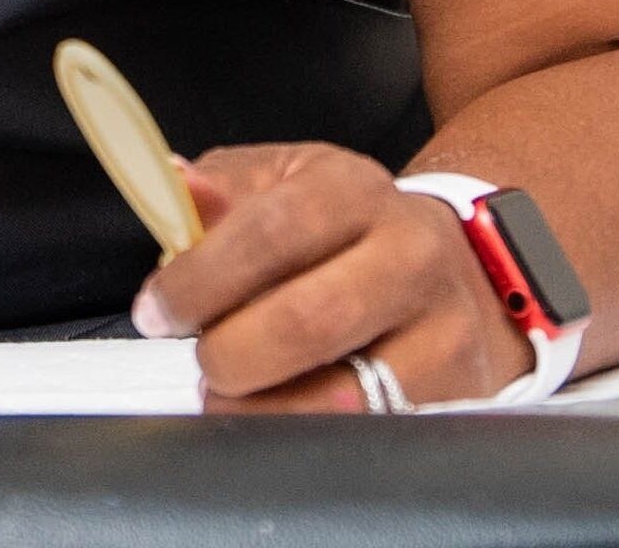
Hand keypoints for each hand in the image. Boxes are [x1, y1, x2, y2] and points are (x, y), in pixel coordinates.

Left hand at [132, 144, 533, 409]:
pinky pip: (375, 432)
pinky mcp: (458, 392)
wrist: (460, 267)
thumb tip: (177, 189)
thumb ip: (224, 190)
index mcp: (354, 191)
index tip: (157, 311)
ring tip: (236, 396)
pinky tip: (286, 417)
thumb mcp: (288, 183)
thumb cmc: (350, 228)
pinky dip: (315, 435)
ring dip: (268, 408)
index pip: (271, 231)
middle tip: (205, 361)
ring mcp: (443, 328)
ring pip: (345, 394)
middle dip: (232, 353)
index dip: (202, 278)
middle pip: (307, 321)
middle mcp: (409, 254)